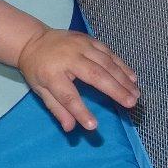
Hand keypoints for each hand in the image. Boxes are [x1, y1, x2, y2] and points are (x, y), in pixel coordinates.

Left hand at [17, 28, 139, 131]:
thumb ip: (57, 109)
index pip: (67, 96)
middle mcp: (68, 58)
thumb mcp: (41, 91)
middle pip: (95, 75)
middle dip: (115, 90)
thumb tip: (70, 128)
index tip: (93, 126)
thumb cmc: (37, 70)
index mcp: (51, 74)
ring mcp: (80, 46)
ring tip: (135, 93)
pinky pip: (108, 52)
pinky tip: (132, 77)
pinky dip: (122, 65)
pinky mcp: (88, 39)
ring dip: (123, 78)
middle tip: (131, 103)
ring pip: (106, 63)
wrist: (32, 41)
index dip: (81, 111)